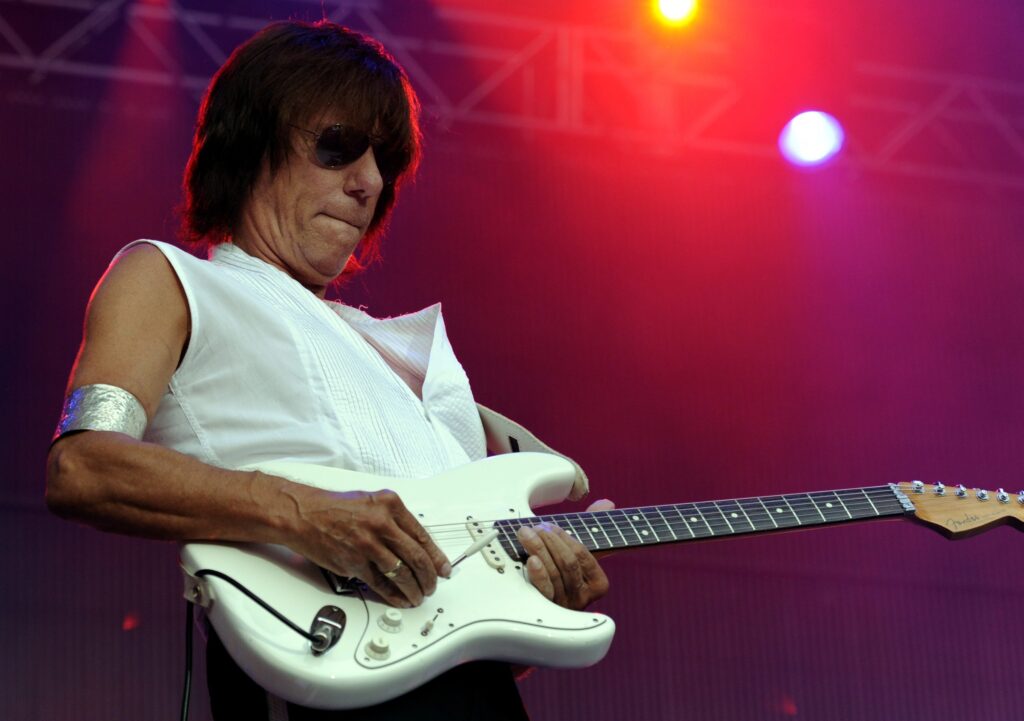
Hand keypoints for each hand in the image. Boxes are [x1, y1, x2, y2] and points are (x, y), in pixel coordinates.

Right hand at [284, 483, 450, 607]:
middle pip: (416, 557)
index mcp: (390, 505)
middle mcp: (381, 523)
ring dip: (413, 589)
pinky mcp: (353, 563)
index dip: (437, 557)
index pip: (422, 536)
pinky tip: (400, 598)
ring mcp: (367, 545)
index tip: (444, 569)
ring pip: (401, 573)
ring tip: (418, 596)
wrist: (303, 514)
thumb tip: (417, 547)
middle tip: (433, 586)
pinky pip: (380, 584)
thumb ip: (396, 522)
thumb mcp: (373, 503)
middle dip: (429, 577)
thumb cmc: (336, 508)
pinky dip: (393, 594)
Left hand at [516, 498, 614, 609]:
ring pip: (555, 573)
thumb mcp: (578, 550)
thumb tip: (607, 503)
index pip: (583, 555)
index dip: (565, 537)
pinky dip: (539, 574)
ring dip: (539, 549)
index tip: (550, 526)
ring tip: (526, 534)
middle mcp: (583, 597)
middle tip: (535, 528)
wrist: (538, 604)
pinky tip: (530, 559)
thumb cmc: (562, 570)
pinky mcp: (546, 610)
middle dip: (551, 541)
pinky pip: (545, 591)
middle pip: (568, 563)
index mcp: (598, 584)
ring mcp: (565, 605)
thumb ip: (593, 526)